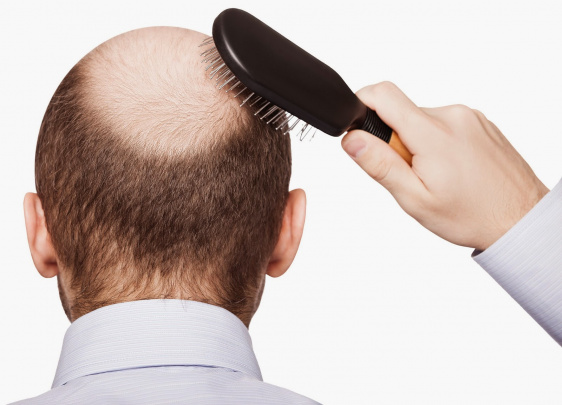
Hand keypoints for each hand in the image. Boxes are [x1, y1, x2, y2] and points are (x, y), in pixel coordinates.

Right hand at [342, 81, 548, 250]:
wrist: (520, 219)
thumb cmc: (471, 215)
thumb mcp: (415, 199)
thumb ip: (380, 165)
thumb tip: (352, 139)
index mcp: (433, 134)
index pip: (383, 94)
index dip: (362, 103)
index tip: (359, 127)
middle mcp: (453, 116)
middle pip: (403, 112)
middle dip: (395, 140)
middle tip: (411, 173)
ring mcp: (470, 117)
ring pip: (423, 120)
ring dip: (418, 143)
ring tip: (436, 175)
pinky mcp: (481, 122)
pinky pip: (444, 124)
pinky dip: (438, 143)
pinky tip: (452, 170)